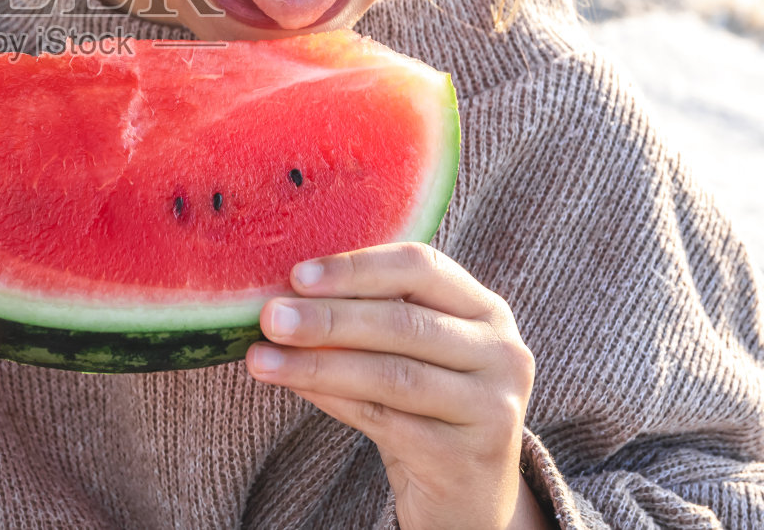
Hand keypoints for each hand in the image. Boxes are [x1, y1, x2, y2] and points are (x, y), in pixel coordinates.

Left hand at [245, 242, 548, 529]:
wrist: (467, 496)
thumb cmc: (425, 408)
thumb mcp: (411, 354)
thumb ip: (370, 317)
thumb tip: (284, 295)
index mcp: (485, 310)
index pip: (420, 267)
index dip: (356, 268)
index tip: (296, 275)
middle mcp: (502, 353)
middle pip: (403, 323)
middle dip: (328, 318)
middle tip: (269, 316)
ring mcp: (491, 408)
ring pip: (391, 375)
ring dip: (318, 364)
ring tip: (261, 358)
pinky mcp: (466, 457)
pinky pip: (386, 421)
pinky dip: (333, 400)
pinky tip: (295, 387)